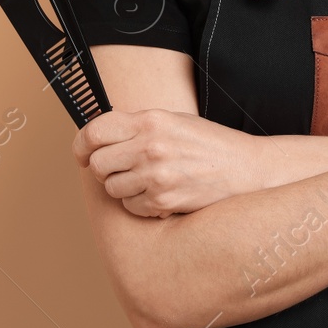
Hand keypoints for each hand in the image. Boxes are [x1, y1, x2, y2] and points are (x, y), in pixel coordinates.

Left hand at [72, 108, 256, 217]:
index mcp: (151, 119)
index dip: (81, 146)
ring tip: (147, 180)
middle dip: (103, 169)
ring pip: (111, 188)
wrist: (247, 169)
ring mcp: (156, 175)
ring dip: (123, 188)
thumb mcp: (174, 121)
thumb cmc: (210, 144)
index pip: (94, 131)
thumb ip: (138, 126)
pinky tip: (160, 194)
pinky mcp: (163, 201)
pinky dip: (140, 204)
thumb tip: (98, 136)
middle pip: (97, 164)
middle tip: (120, 169)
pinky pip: (131, 207)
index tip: (81, 154)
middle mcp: (150, 146)